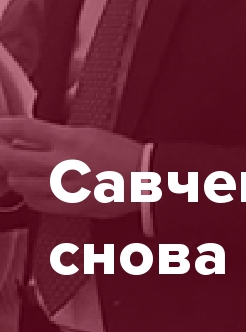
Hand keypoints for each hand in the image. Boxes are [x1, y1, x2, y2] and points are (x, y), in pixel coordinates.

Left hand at [0, 118, 142, 218]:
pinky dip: (31, 195)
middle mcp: (63, 162)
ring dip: (17, 176)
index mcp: (71, 140)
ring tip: (25, 172)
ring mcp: (63, 185)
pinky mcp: (68, 205)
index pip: (24, 128)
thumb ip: (59, 137)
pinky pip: (34, 202)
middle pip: (11, 157)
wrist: (145, 179)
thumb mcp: (91, 135)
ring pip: (19, 182)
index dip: (2, 127)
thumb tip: (31, 138)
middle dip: (0, 154)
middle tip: (1, 153)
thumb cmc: (124, 156)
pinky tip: (39, 190)